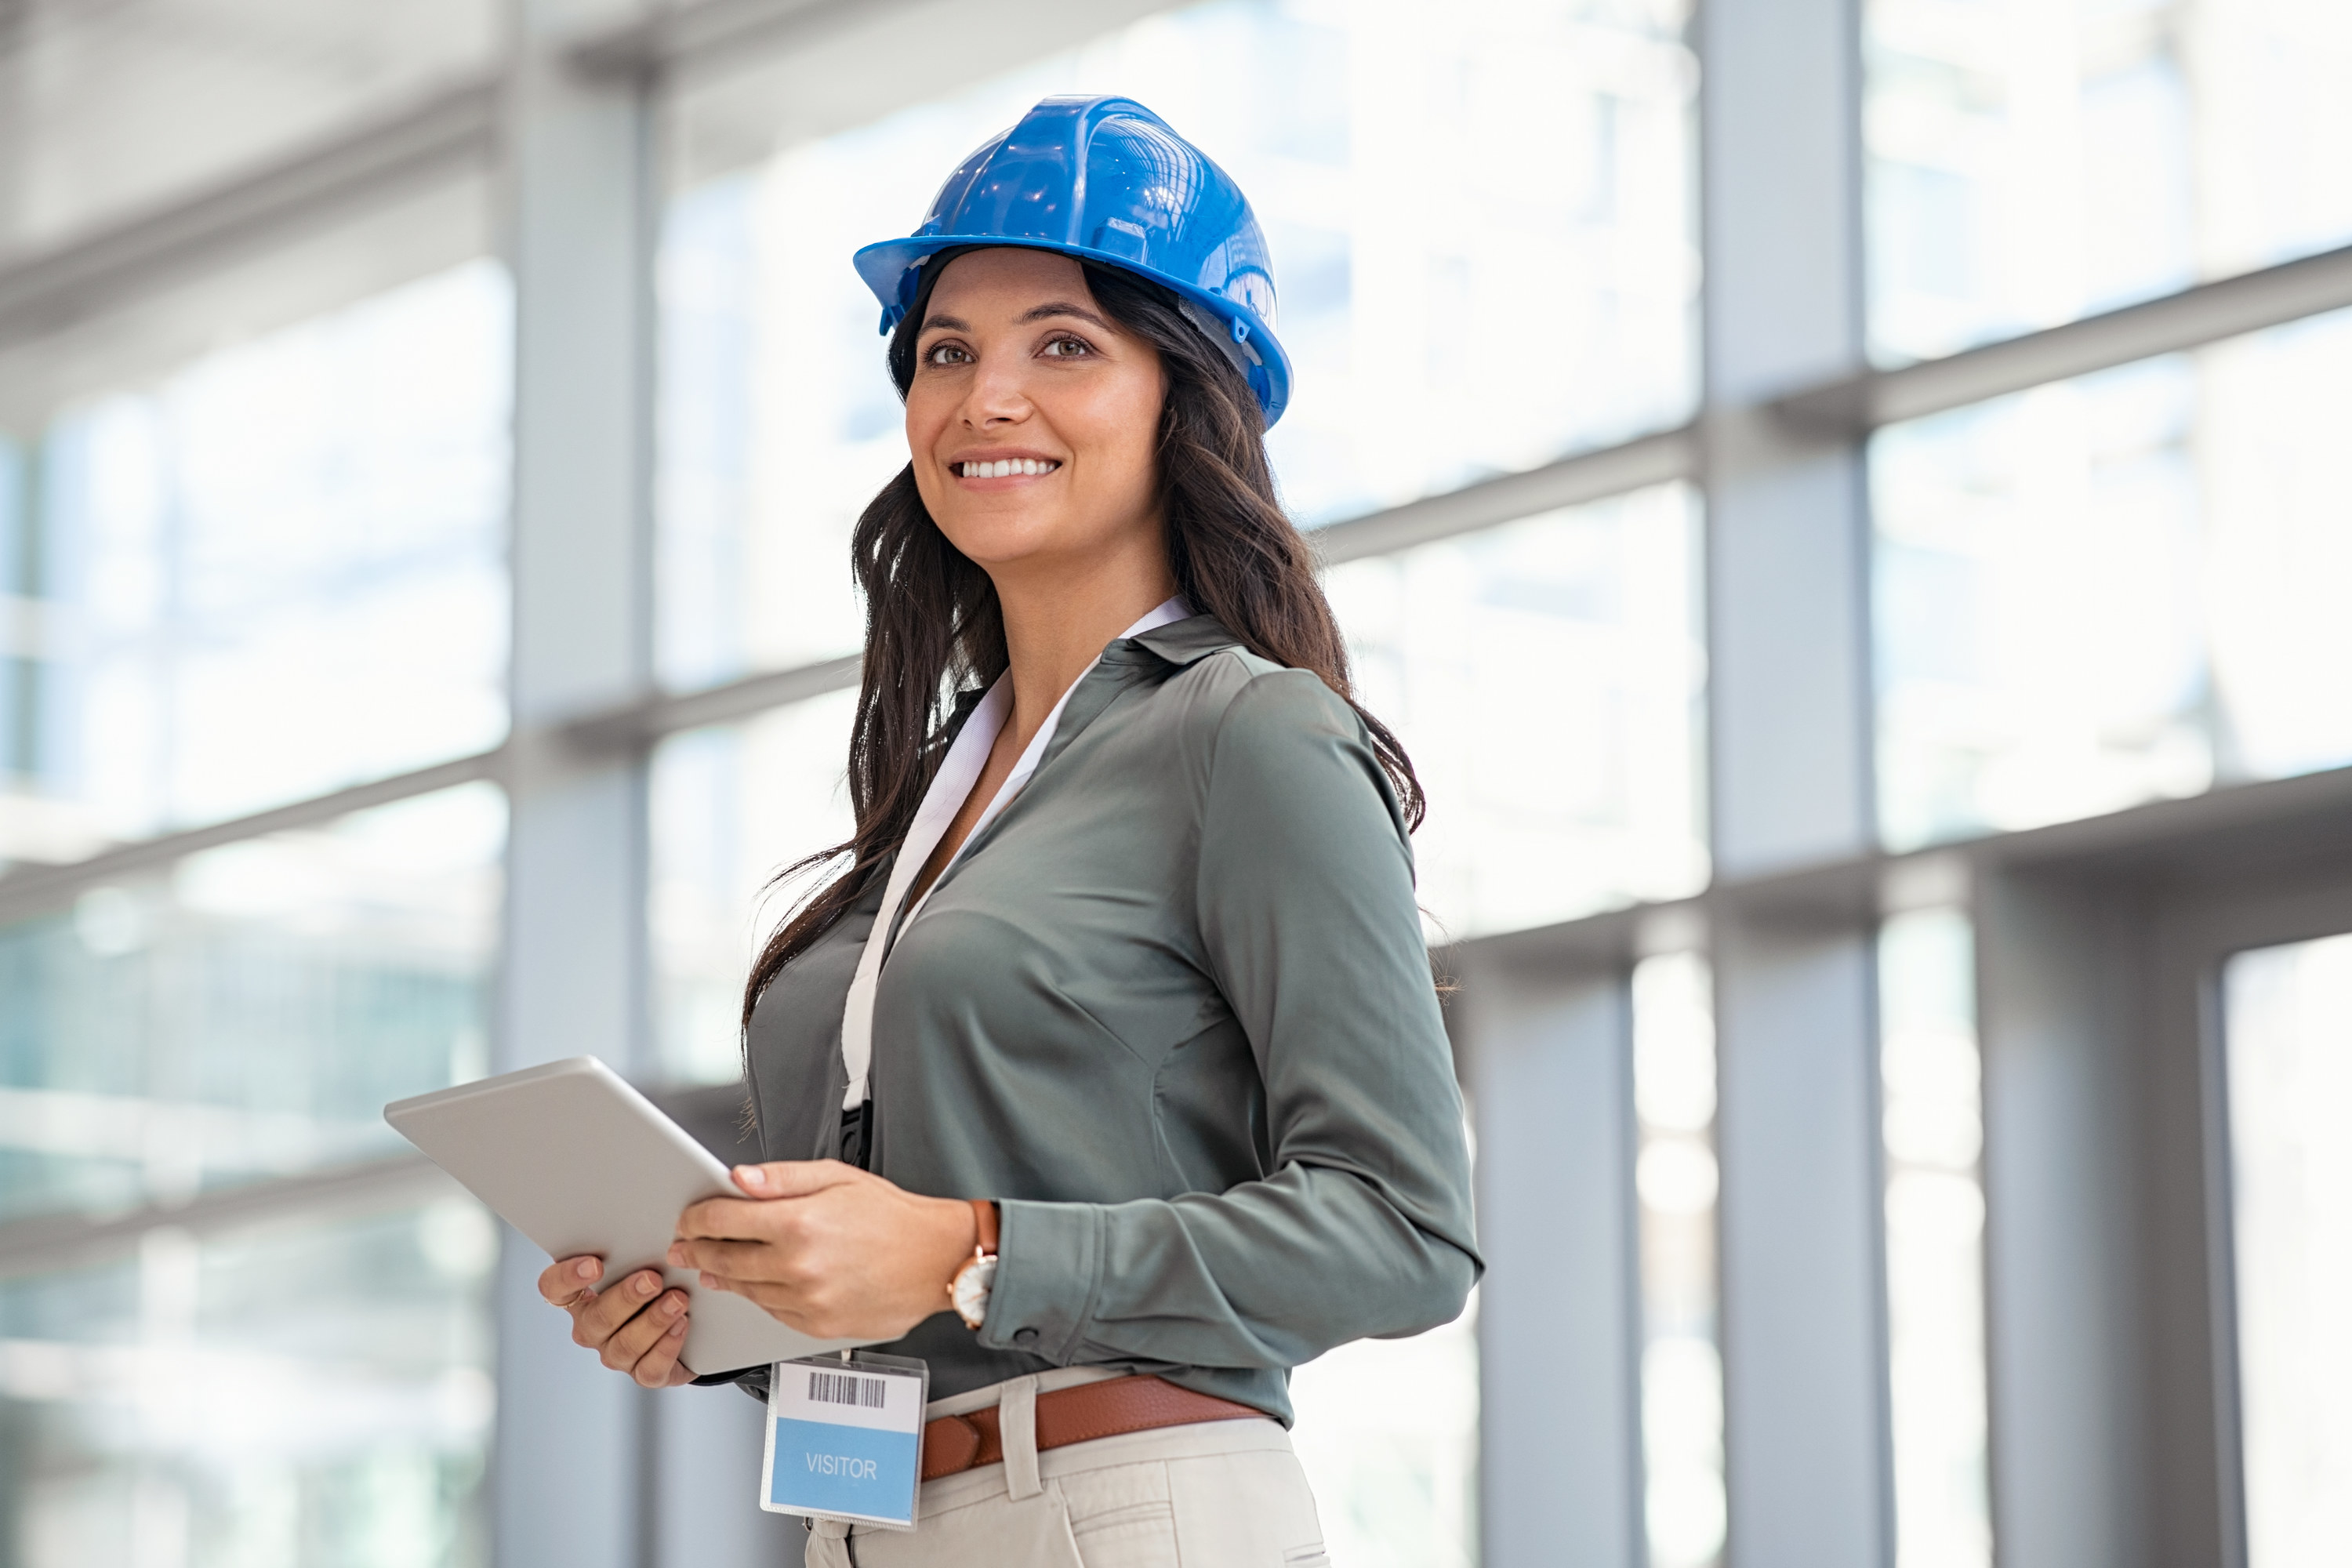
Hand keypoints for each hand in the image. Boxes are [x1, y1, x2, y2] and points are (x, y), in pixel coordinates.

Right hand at [537, 1254, 694, 1387]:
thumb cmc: (660, 1278)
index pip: (554, 1287)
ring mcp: (615, 1354)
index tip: (596, 1264)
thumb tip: (649, 1223)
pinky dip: (667, 1347)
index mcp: (581, 1295)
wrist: (693, 1323)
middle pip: (596, 1319)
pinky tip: (682, 1325)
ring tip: (679, 1300)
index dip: (568, 1277)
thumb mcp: (646, 1259)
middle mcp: (592, 1327)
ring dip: (653, 1321)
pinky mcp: (645, 1373)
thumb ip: (636, 1247)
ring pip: (624, 1345)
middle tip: (653, 1279)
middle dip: (626, 1298)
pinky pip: (649, 1368)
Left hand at [669, 1161, 977, 1340]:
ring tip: (713, 1267)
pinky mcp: (818, 1326)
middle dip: (698, 1250)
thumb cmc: (893, 1216)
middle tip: (685, 1246)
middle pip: (724, 1259)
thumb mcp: (837, 1177)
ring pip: (745, 1290)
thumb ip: (782, 1177)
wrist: (937, 1259)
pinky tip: (754, 1284)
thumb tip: (739, 1177)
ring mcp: (807, 1301)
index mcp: (799, 1223)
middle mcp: (799, 1266)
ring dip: (722, 1276)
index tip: (688, 1219)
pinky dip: (757, 1296)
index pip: (724, 1220)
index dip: (697, 1218)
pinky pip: (771, 1311)